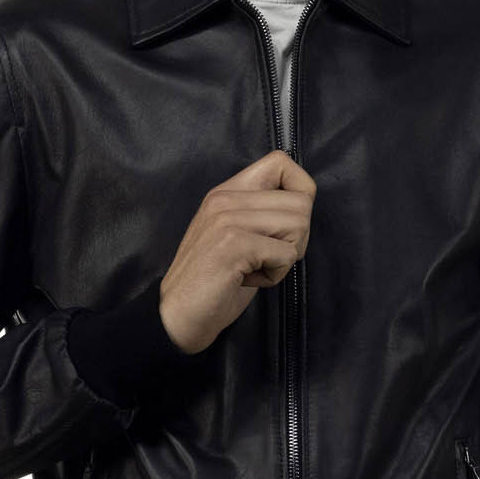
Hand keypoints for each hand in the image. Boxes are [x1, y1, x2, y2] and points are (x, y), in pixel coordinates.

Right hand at [158, 149, 316, 353]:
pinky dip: (276, 275)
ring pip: (298, 225)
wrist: (176, 316)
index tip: (285, 224)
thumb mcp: (235, 234)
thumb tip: (303, 206)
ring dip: (286, 257)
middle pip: (301, 200)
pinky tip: (249, 280)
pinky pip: (286, 254)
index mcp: (227, 192)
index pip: (281, 162)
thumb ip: (260, 213)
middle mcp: (226, 198)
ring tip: (257, 267)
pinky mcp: (234, 244)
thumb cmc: (213, 282)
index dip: (300, 192)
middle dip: (297, 236)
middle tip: (270, 256)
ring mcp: (228, 219)